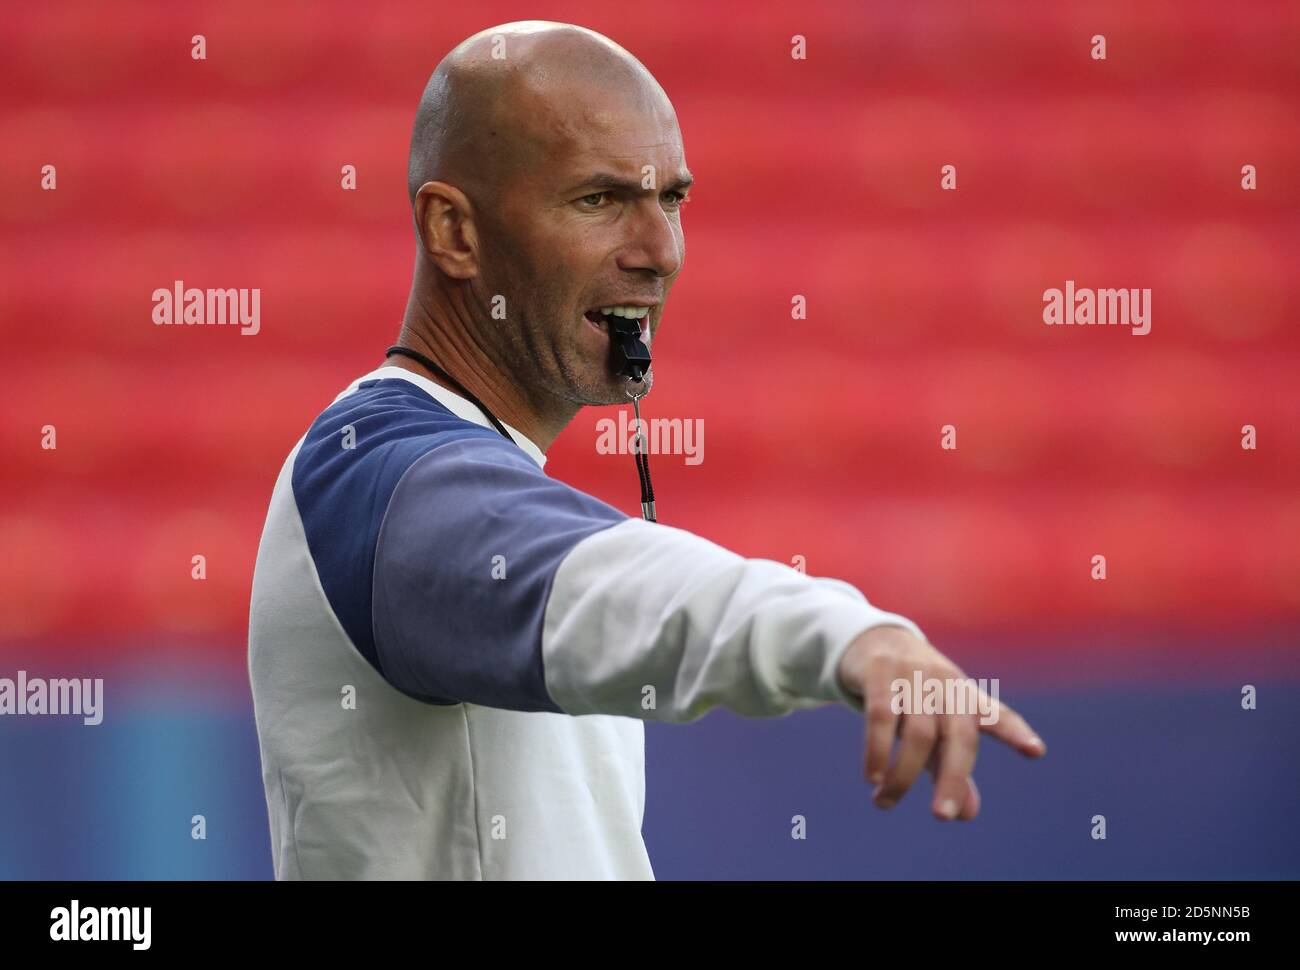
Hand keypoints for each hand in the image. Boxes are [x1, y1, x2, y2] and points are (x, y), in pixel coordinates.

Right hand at [836, 624, 1045, 820]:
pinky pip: (881, 716)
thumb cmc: (913, 693)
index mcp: (965, 698)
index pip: (996, 715)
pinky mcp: (880, 673)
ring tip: (884, 803)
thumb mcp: (934, 726)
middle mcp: (946, 685)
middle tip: (942, 816)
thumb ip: (949, 766)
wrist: (874, 641)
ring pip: (918, 734)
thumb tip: (967, 815)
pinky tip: (873, 777)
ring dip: (902, 775)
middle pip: (958, 736)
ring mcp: (914, 676)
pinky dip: (877, 750)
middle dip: (953, 779)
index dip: (1015, 732)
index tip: (1035, 751)